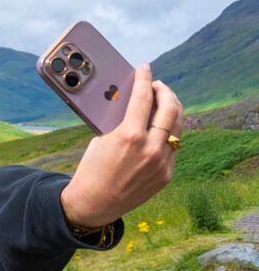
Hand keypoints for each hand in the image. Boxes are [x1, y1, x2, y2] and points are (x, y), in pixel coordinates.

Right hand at [61, 64, 183, 227]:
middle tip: (158, 85)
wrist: (94, 203)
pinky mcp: (166, 175)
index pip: (143, 98)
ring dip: (173, 110)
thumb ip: (121, 121)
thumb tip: (133, 102)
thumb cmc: (92, 168)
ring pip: (178, 127)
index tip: (144, 68)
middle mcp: (150, 149)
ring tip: (164, 102)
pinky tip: (161, 127)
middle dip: (165, 91)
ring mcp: (161, 163)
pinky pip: (172, 146)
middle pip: (170, 109)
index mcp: (129, 136)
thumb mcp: (102, 139)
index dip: (144, 79)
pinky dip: (167, 133)